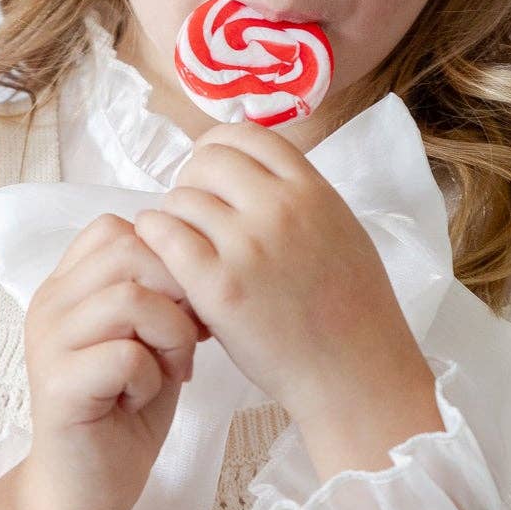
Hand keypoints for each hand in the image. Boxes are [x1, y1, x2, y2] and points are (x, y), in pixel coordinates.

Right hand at [21, 214, 209, 509]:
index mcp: (68, 287)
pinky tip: (145, 397)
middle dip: (179, 291)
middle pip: (128, 251)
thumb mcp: (150, 339)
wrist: (87, 489)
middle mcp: (49, 305)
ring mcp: (48, 343)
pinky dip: (152, 375)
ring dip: (171, 333)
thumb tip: (198, 258)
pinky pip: (125, 353)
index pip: (116, 229)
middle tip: (190, 338)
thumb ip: (161, 295)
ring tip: (173, 368)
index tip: (185, 305)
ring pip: (130, 298)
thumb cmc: (125, 413)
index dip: (166, 256)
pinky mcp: (58, 386)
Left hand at [131, 121, 417, 417]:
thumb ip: (300, 197)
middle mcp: (281, 208)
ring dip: (174, 217)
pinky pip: (164, 235)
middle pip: (207, 161)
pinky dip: (155, 238)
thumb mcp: (342, 230)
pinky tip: (163, 255)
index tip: (210, 171)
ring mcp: (248, 246)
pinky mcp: (218, 286)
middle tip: (193, 215)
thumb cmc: (354, 312)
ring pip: (180, 198)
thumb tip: (253, 173)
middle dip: (192, 182)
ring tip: (184, 246)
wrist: (355, 375)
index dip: (218, 148)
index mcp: (313, 190)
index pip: (247, 135)